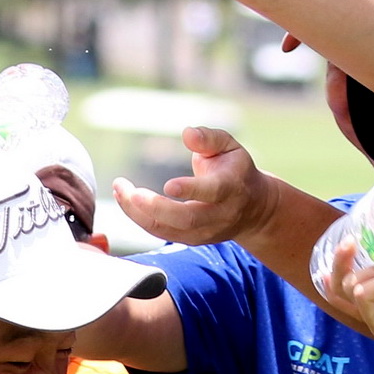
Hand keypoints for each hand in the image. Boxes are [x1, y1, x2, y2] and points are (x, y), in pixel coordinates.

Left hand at [108, 128, 276, 246]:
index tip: (167, 185)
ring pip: (169, 230)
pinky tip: (126, 200)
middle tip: (129, 191)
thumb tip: (187, 133)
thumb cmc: (235, 170)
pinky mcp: (191, 240)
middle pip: (186, 218)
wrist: (253, 208)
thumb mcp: (230, 147)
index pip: (212, 192)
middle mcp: (219, 214)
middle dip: (155, 207)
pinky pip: (161, 233)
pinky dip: (140, 218)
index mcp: (231, 188)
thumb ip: (209, 138)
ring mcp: (205, 232)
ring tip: (119, 190)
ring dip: (139, 214)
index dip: (190, 190)